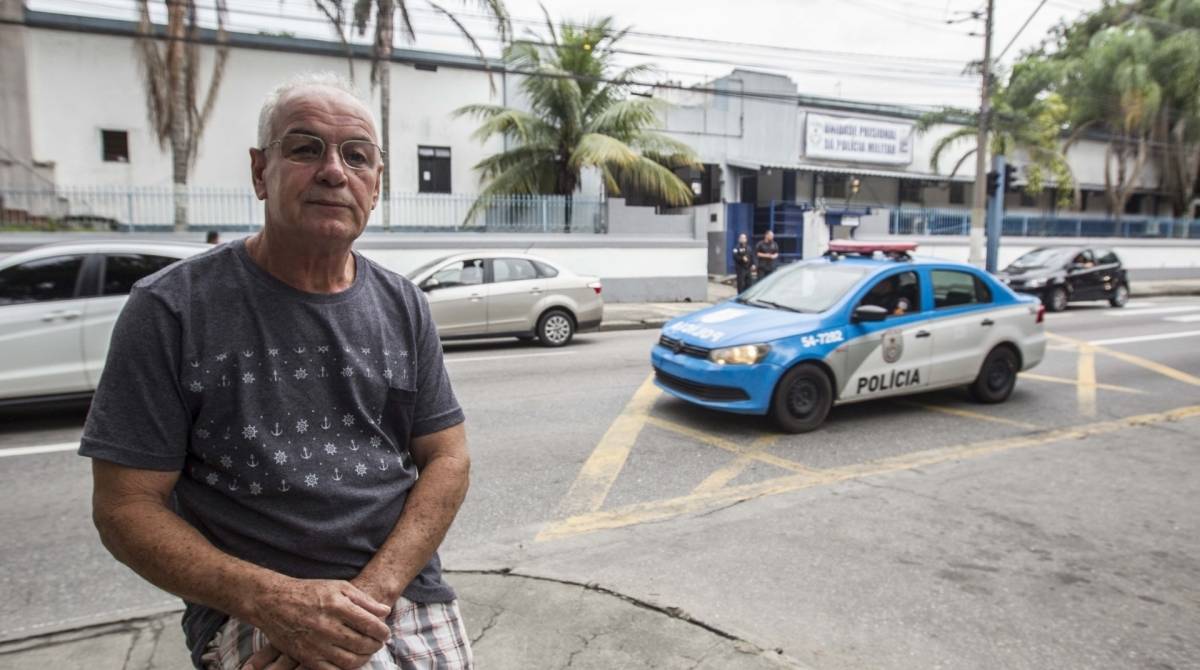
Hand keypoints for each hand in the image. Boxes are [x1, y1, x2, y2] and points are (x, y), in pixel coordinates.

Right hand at [248, 577, 391, 669]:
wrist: (274, 602)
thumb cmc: (310, 591)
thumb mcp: (339, 587)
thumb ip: (364, 600)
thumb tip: (385, 612)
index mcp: (337, 606)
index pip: (370, 625)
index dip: (382, 632)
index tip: (385, 633)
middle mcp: (327, 626)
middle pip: (362, 644)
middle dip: (376, 645)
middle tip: (378, 643)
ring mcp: (315, 644)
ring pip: (350, 660)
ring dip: (364, 658)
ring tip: (366, 652)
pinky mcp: (306, 657)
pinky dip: (345, 668)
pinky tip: (350, 659)